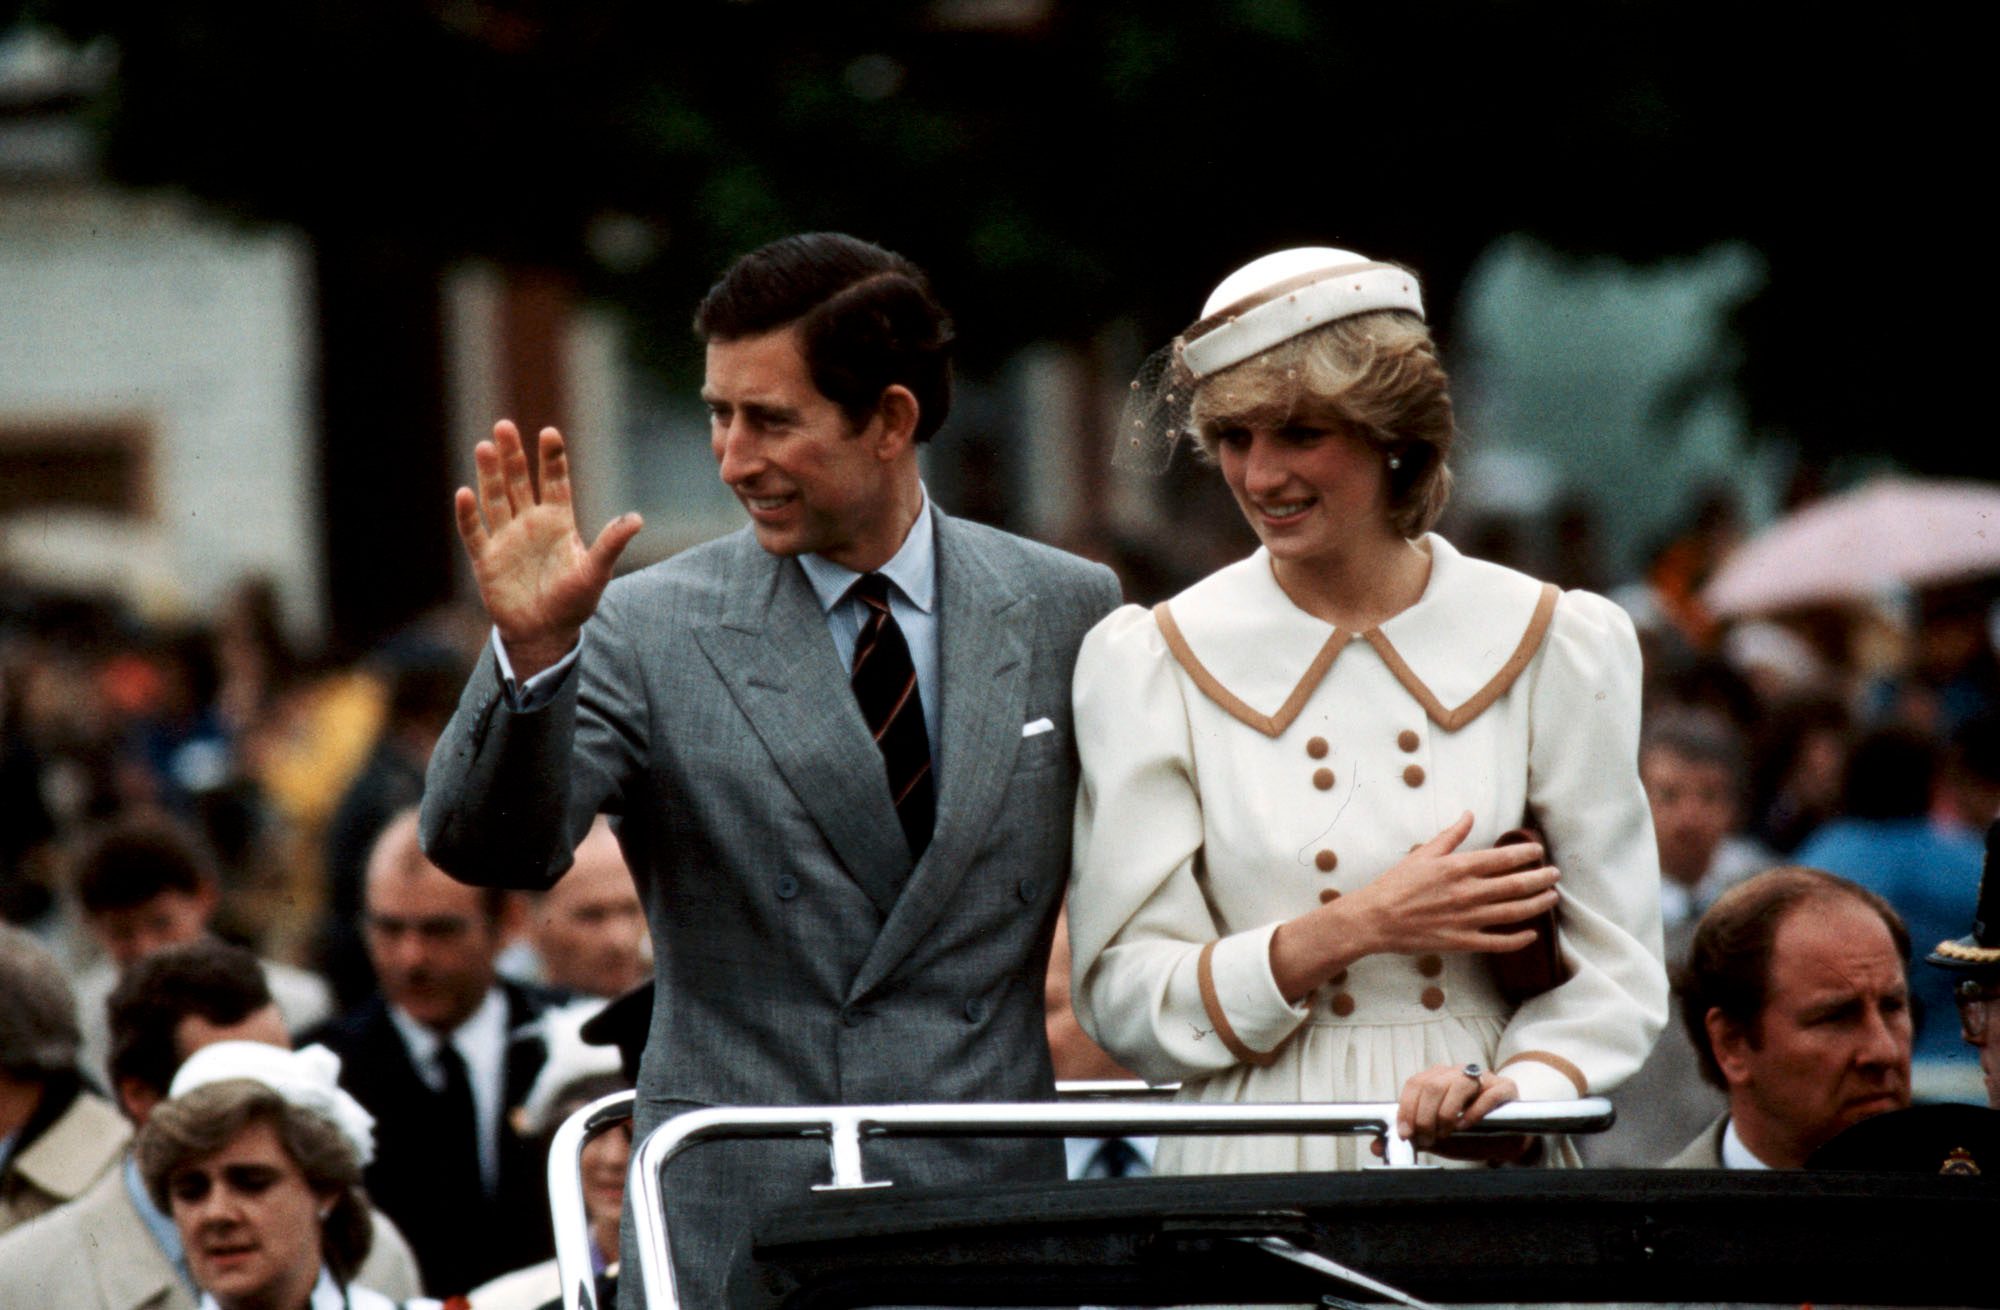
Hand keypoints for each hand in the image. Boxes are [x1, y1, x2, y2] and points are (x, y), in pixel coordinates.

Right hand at [454, 420, 642, 678]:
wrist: (545, 634)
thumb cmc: (573, 602)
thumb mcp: (596, 572)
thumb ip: (611, 544)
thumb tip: (637, 519)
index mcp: (558, 521)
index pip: (555, 481)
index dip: (552, 458)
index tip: (550, 433)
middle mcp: (530, 523)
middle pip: (519, 481)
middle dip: (513, 455)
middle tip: (504, 426)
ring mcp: (506, 538)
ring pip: (496, 498)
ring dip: (489, 474)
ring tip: (485, 446)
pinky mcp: (486, 558)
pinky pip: (475, 532)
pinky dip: (468, 514)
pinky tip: (465, 493)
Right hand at [1341, 812, 1559, 956]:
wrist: (1375, 918)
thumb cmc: (1396, 884)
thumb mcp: (1423, 854)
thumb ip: (1451, 836)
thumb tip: (1469, 815)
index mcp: (1459, 868)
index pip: (1503, 858)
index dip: (1526, 855)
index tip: (1539, 853)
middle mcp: (1468, 892)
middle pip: (1516, 885)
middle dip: (1541, 879)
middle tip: (1555, 874)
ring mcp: (1467, 919)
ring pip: (1514, 913)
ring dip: (1537, 905)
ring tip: (1552, 898)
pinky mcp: (1462, 941)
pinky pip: (1498, 942)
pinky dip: (1518, 939)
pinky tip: (1532, 934)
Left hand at [1395, 1061, 1521, 1153]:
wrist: (1505, 1139)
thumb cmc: (1467, 1133)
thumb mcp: (1434, 1136)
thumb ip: (1409, 1138)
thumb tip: (1375, 1147)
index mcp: (1437, 1078)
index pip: (1415, 1084)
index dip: (1407, 1109)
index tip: (1406, 1133)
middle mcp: (1457, 1072)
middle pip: (1433, 1085)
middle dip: (1425, 1116)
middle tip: (1427, 1139)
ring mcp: (1483, 1077)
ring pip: (1459, 1084)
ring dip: (1447, 1113)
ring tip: (1446, 1132)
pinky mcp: (1505, 1088)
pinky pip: (1488, 1093)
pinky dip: (1475, 1111)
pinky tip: (1467, 1125)